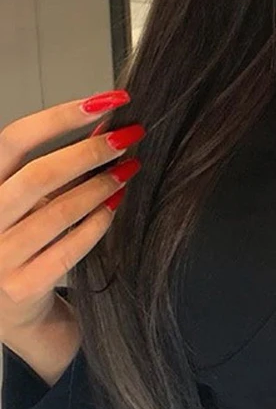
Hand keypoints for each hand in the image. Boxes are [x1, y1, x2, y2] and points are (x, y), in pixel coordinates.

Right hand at [0, 91, 143, 337]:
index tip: (109, 100)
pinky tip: (117, 205)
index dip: (62, 116)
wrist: (9, 308)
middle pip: (39, 174)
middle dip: (92, 151)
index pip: (13, 140)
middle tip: (131, 136)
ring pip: (60, 210)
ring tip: (130, 168)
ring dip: (103, 185)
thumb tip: (107, 119)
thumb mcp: (30, 196)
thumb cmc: (20, 238)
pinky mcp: (22, 286)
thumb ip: (62, 160)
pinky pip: (71, 246)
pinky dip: (99, 222)